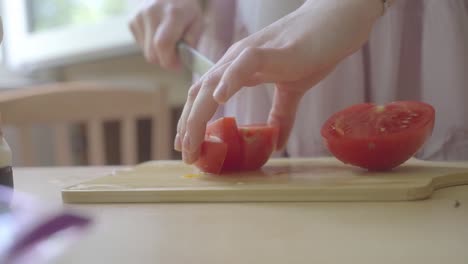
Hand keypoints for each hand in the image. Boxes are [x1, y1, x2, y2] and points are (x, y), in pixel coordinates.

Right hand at [129, 0, 202, 68]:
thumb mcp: (197, 24)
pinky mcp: (132, 20)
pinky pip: (140, 45)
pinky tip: (158, 35)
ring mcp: (139, 16)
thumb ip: (192, 42)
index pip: (162, 44)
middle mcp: (152, 13)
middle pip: (152, 54)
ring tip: (168, 41)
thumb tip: (181, 59)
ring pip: (146, 52)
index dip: (169, 61)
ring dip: (158, 53)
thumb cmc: (187, 10)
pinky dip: (150, 46)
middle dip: (165, 60)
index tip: (178, 65)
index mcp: (172, 14)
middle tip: (175, 57)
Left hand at [176, 0, 384, 163]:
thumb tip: (276, 146)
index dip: (192, 123)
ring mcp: (248, 54)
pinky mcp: (268, 50)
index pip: (204, 97)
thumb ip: (281, 116)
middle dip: (188, 127)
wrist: (335, 23)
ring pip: (212, 84)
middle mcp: (234, 61)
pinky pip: (243, 64)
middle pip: (199, 94)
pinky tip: (220, 99)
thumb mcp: (292, 91)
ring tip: (192, 142)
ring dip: (198, 115)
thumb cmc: (312, 52)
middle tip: (187, 155)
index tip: (190, 148)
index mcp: (236, 69)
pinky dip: (229, 80)